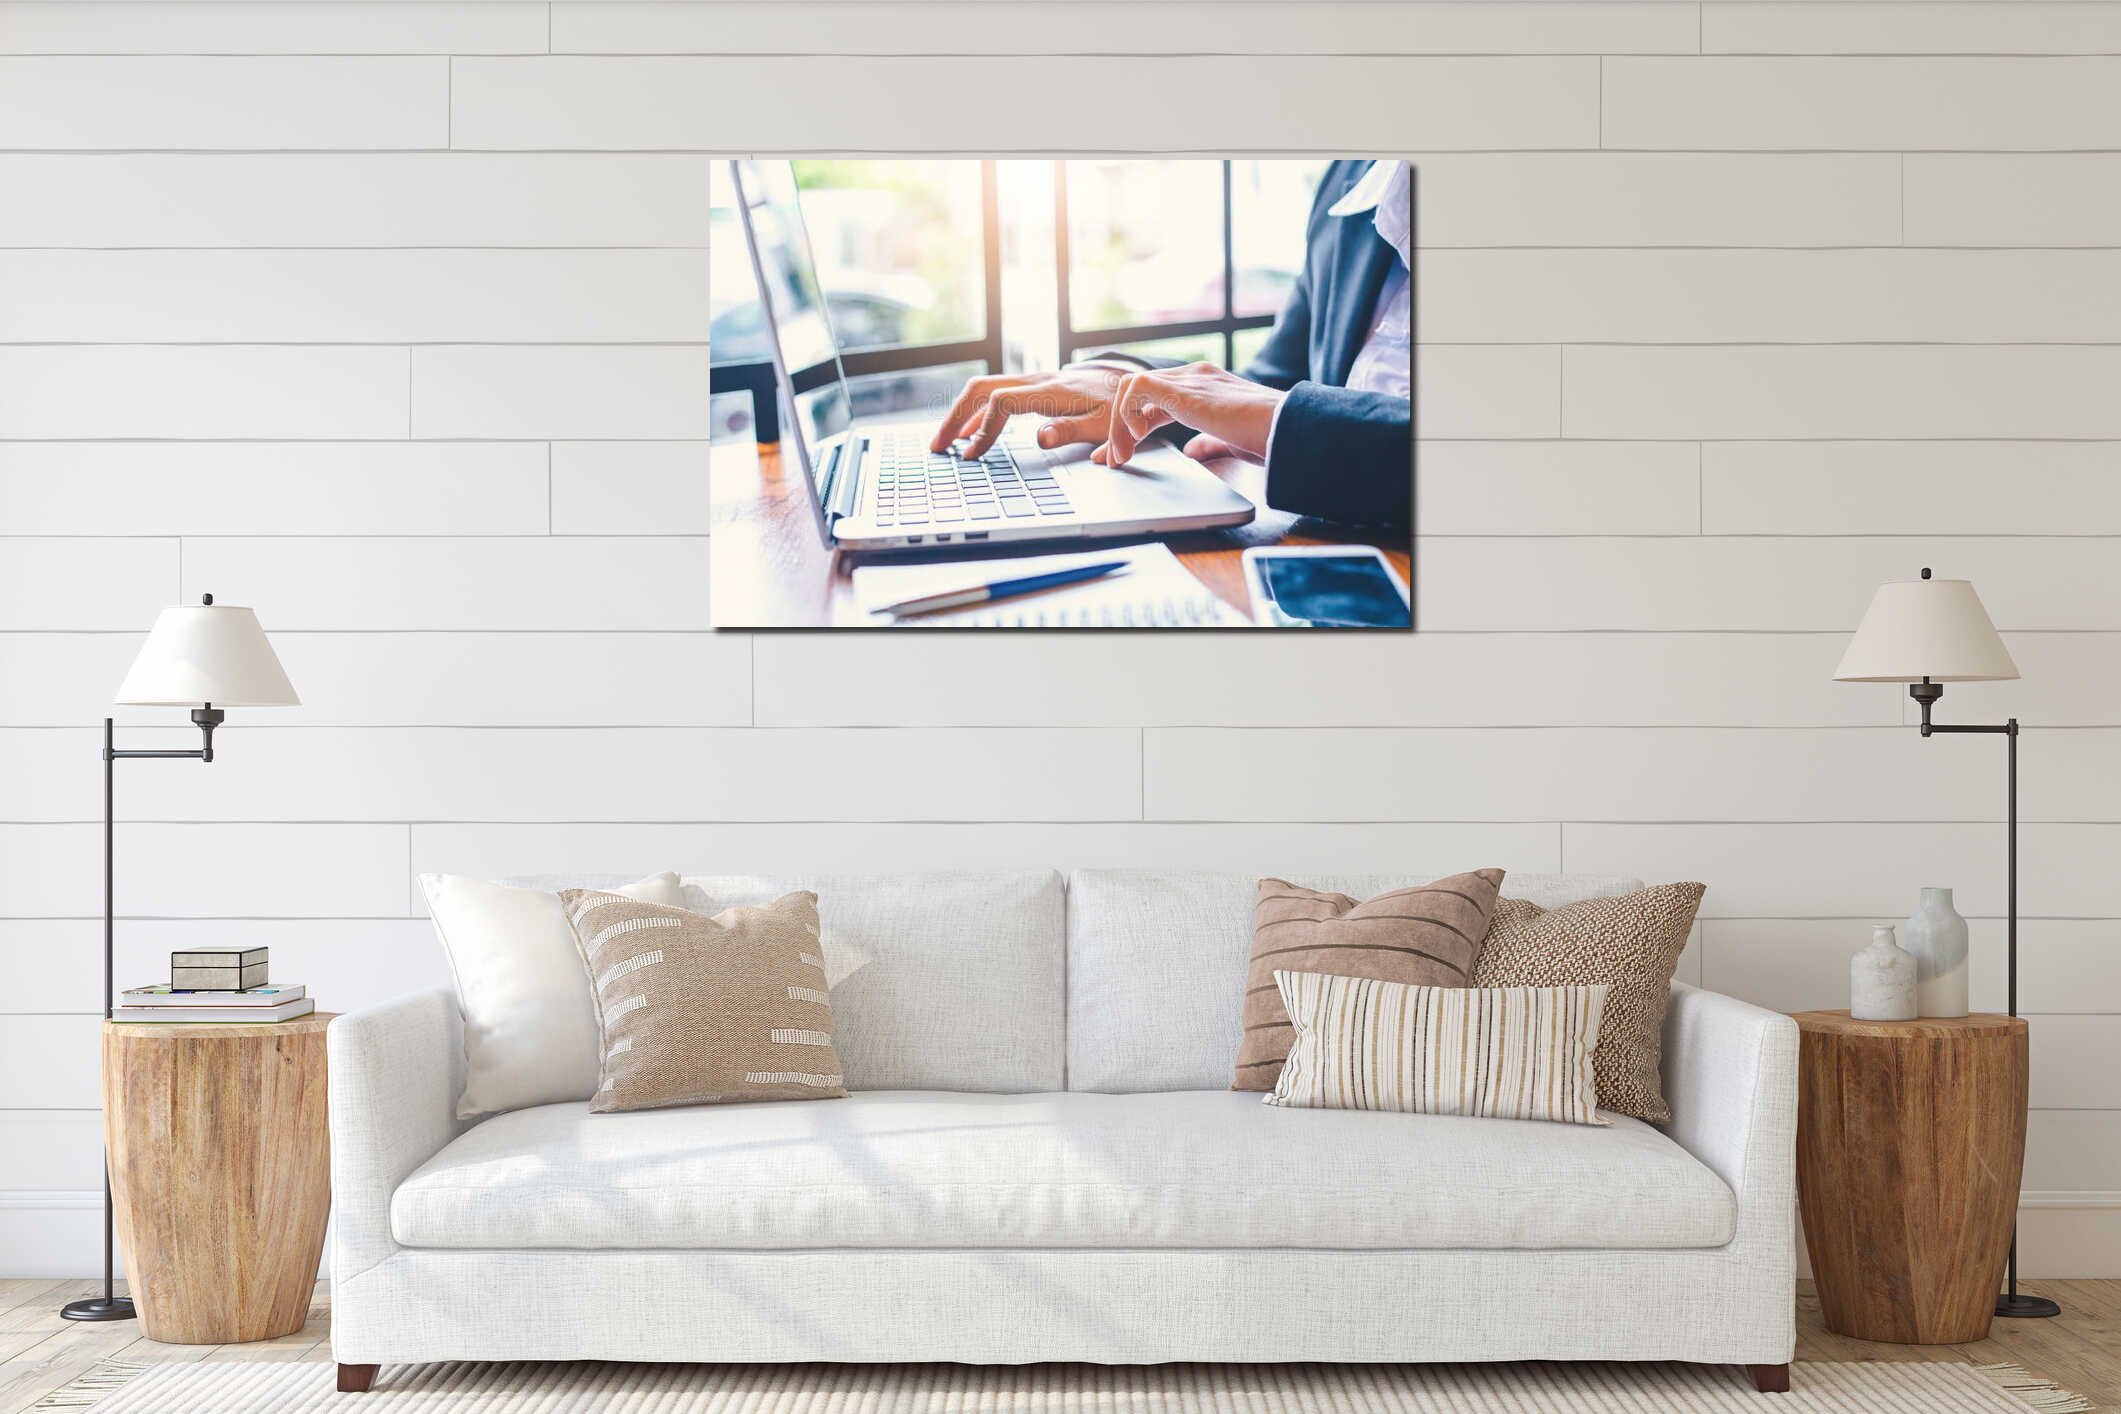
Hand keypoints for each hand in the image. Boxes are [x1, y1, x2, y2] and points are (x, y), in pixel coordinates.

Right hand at [930, 366, 1126, 457]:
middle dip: (956, 417)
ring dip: (960, 413)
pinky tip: (967, 432)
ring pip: (983, 388)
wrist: (1128, 382)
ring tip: (943, 441)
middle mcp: (1036, 381)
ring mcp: (1032, 381)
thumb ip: (1071, 431)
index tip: (973, 454)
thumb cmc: (1118, 408)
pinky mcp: (1032, 386)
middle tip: (938, 446)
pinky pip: (994, 393)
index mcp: (1051, 392)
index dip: (984, 428)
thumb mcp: (1104, 424)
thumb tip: (1041, 440)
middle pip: (982, 389)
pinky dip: (975, 412)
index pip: (1002, 402)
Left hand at [1098, 363, 1284, 467]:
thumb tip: (1193, 451)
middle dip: (1118, 428)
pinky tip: (1137, 440)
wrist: (1284, 427)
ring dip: (1118, 426)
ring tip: (1121, 457)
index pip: (1155, 401)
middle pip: (1138, 394)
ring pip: (1130, 389)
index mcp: (1204, 387)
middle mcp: (1192, 376)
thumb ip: (1210, 443)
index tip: (1120, 455)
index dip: (1133, 427)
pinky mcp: (1181, 387)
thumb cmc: (1268, 436)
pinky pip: (1134, 389)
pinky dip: (1126, 415)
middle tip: (1109, 461)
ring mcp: (1187, 378)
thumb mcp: (1231, 441)